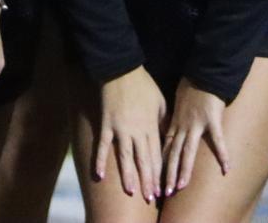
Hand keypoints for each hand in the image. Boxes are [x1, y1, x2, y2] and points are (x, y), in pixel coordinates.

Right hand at [94, 67, 167, 202]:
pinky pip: (104, 145)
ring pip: (125, 157)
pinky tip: (100, 175)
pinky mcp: (107, 124)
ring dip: (128, 175)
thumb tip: (167, 136)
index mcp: (151, 126)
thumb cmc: (142, 84)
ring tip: (130, 191)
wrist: (121, 70)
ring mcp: (121, 129)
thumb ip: (163, 121)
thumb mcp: (160, 101)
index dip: (158, 173)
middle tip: (149, 197)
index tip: (161, 188)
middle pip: (143, 160)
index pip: (156, 155)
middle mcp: (137, 131)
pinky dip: (101, 160)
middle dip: (147, 180)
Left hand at [162, 78, 229, 197]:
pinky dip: (222, 154)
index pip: (166, 147)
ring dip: (184, 170)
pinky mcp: (212, 120)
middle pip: (173, 154)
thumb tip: (170, 123)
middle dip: (169, 174)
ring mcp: (196, 124)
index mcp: (175, 122)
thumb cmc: (192, 84)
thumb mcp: (177, 100)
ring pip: (188, 152)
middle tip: (165, 192)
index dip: (161, 163)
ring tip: (181, 186)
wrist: (205, 72)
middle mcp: (183, 126)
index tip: (157, 178)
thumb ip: (175, 115)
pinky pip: (217, 140)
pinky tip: (226, 168)